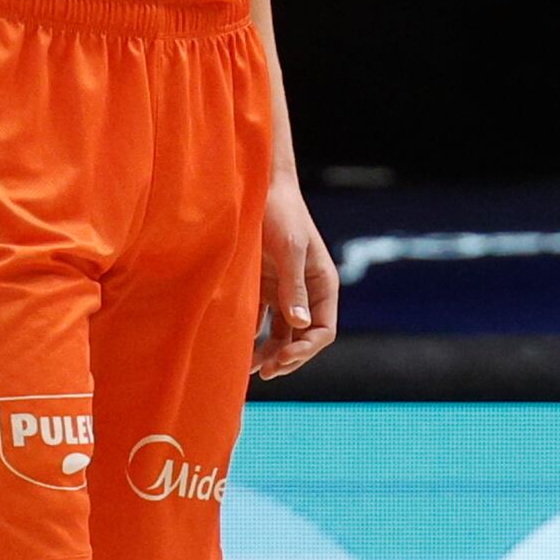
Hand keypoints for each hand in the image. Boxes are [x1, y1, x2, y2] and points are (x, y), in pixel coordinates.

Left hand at [253, 166, 339, 378]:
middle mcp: (306, 292)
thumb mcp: (289, 248)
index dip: (306, 350)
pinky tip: (236, 349)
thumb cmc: (279, 213)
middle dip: (286, 358)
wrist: (255, 187)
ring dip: (268, 353)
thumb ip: (293, 286)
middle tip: (264, 373)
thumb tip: (300, 324)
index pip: (323, 330)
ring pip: (280, 335)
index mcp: (322, 284)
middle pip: (302, 339)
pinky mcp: (262, 288)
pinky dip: (251, 337)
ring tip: (249, 369)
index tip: (282, 360)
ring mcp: (283, 292)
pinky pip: (260, 321)